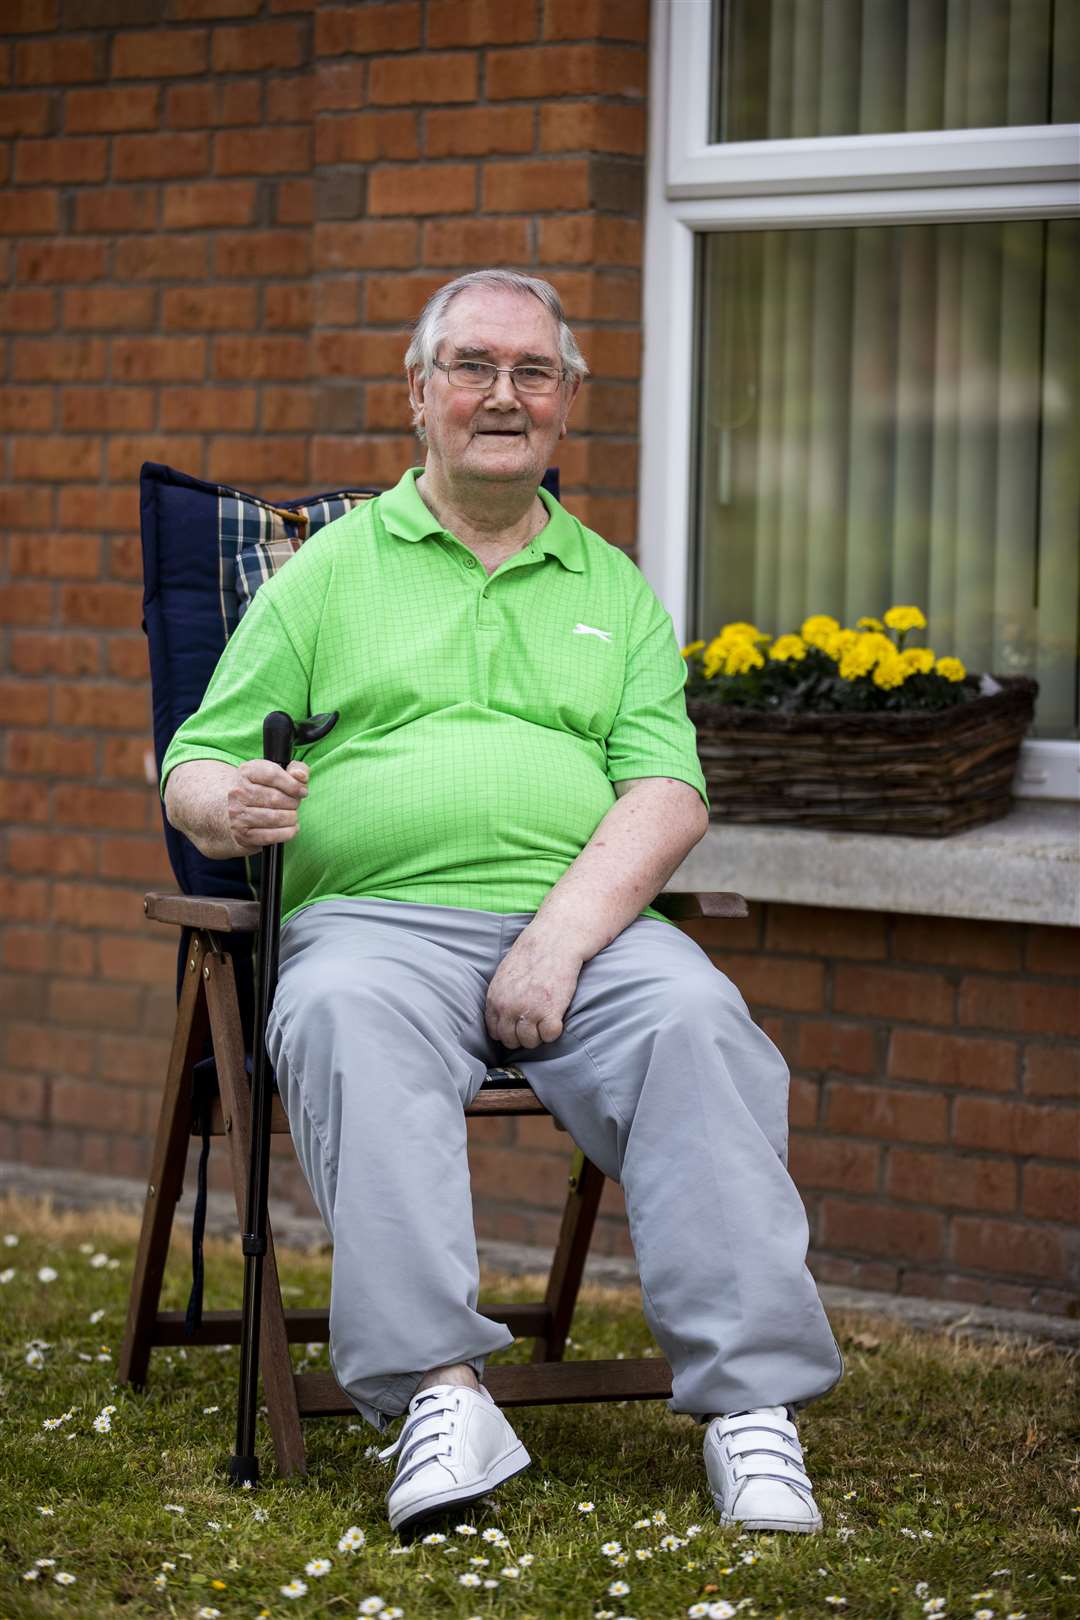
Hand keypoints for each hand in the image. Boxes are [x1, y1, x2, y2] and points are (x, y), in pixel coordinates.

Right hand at [226, 759, 308, 852]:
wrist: (239, 808)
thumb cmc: (264, 788)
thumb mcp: (279, 772)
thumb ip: (296, 769)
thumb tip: (301, 777)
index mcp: (247, 772)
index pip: (273, 775)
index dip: (293, 785)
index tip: (302, 792)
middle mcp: (238, 792)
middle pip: (275, 798)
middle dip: (293, 803)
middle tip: (295, 805)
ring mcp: (238, 814)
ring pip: (274, 818)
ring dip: (291, 818)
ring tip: (292, 815)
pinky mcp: (242, 833)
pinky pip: (270, 835)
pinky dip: (287, 833)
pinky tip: (291, 827)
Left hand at [485, 927, 583, 1049]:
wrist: (555, 941)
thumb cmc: (533, 955)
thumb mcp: (505, 974)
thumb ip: (501, 997)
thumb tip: (501, 1017)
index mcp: (495, 999)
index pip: (495, 1031)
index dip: (509, 1031)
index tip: (520, 1026)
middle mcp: (508, 1008)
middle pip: (511, 1041)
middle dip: (523, 1036)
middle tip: (535, 1024)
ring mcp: (529, 1012)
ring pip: (530, 1042)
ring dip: (539, 1035)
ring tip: (546, 1020)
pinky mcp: (550, 1013)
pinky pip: (550, 1036)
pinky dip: (555, 1031)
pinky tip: (557, 1017)